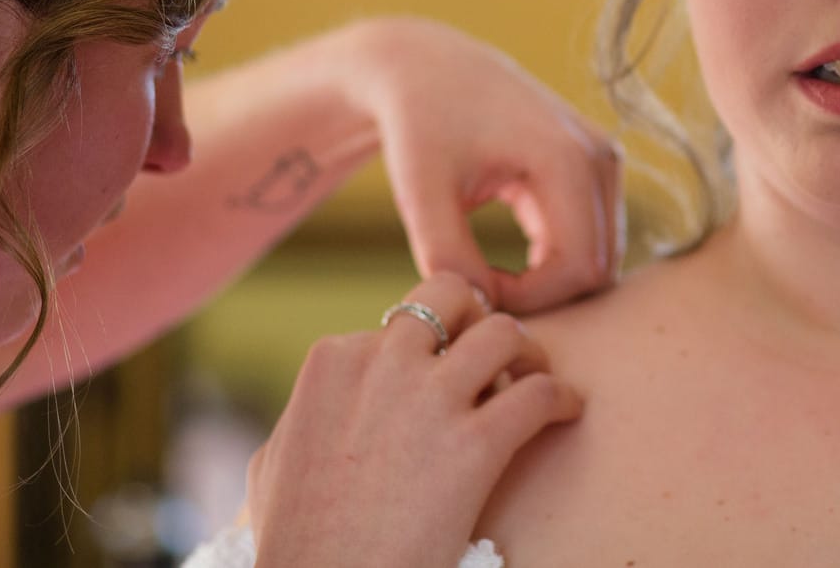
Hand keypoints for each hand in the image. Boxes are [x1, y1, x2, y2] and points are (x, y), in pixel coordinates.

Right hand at [248, 272, 582, 567]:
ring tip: (535, 377)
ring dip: (527, 351)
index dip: (427, 349)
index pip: (398, 323)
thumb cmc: (296, 542)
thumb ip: (307, 417)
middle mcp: (383, 363)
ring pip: (504, 331)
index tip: (443, 374)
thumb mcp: (276, 462)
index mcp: (333, 361)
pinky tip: (564, 413)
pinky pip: (540, 393)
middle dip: (478, 316)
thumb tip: (326, 405)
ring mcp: (431, 399)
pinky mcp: (477, 443)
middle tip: (494, 353)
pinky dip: (561, 398)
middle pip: (453, 298)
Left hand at [349, 18, 623, 312]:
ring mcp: (606, 159)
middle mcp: (601, 157)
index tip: (470, 292)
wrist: (428, 68)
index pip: (578, 269)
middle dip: (543, 296)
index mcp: (567, 159)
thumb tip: (481, 308)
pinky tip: (508, 261)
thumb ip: (446, 256)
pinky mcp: (598, 166)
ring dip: (552, 282)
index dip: (528, 299)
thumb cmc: (419, 126)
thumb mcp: (421, 193)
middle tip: (480, 292)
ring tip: (488, 274)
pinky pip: (594, 238)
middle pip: (598, 268)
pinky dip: (557, 261)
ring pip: (601, 257)